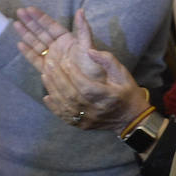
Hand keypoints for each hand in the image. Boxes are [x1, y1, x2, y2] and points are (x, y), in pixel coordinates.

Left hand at [14, 7, 148, 132]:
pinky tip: (47, 96)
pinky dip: (54, 107)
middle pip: (72, 95)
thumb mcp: (123, 74)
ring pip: (65, 105)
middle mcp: (95, 110)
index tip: (64, 61)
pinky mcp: (81, 125)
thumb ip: (108, 60)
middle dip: (58, 79)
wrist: (130, 118)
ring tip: (45, 75)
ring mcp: (87, 120)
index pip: (86, 86)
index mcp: (108, 97)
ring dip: (53, 90)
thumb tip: (89, 51)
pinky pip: (64, 116)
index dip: (74, 74)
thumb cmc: (127, 92)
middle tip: (48, 64)